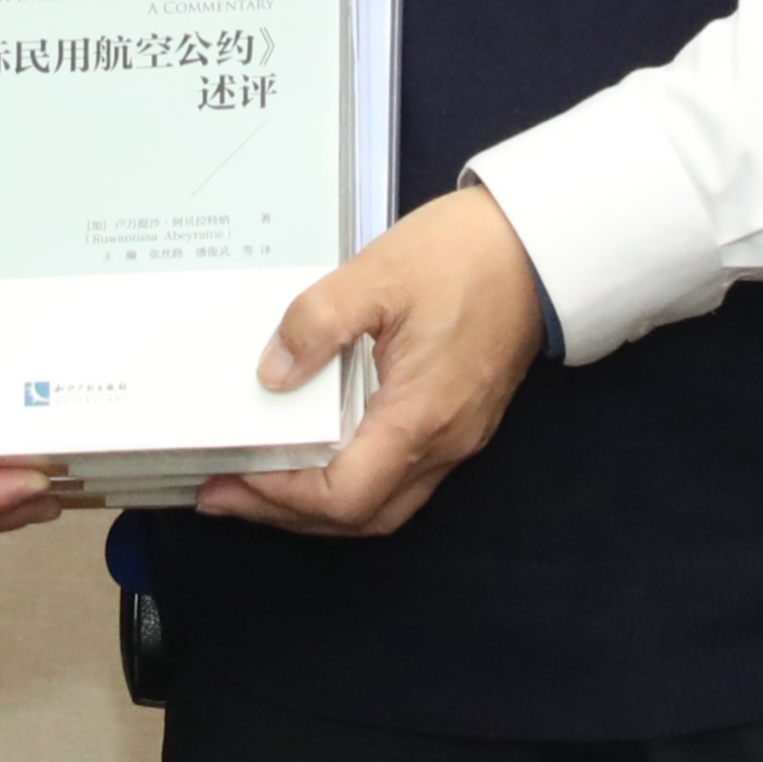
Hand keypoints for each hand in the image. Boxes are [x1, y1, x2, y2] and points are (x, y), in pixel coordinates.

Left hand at [195, 184, 543, 538]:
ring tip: (260, 481)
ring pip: (381, 505)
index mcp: (420, 416)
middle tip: (224, 494)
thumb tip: (273, 374)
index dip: (279, 498)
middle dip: (285, 514)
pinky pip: (398, 477)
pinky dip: (350, 481)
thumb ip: (316, 324)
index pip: (343, 495)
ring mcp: (456, 437)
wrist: (538, 245)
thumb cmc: (468, 256)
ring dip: (317, 505)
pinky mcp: (460, 422)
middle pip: (358, 516)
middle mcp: (443, 443)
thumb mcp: (378, 274)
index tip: (230, 479)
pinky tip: (317, 454)